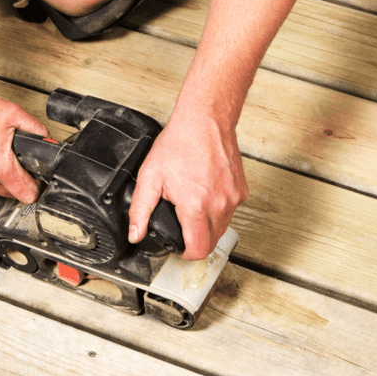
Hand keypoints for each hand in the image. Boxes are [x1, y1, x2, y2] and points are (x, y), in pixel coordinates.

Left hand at [128, 108, 247, 259]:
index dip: (186, 254)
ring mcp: (233, 198)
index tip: (180, 248)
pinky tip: (207, 195)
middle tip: (183, 227)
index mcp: (195, 205)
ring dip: (208, 226)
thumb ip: (140, 209)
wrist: (205, 121)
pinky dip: (219, 210)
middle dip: (196, 241)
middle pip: (211, 242)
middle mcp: (218, 205)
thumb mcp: (150, 176)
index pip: (198, 249)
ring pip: (222, 228)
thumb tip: (135, 233)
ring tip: (194, 207)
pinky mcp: (241, 191)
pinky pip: (230, 212)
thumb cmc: (180, 143)